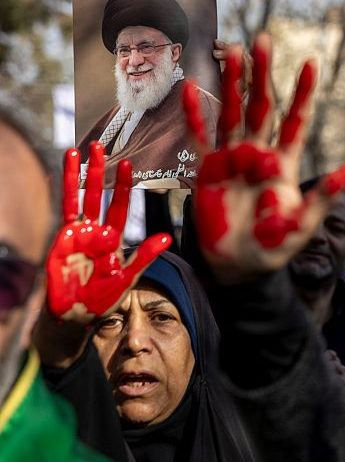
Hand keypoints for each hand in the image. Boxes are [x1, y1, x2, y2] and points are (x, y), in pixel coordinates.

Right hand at [46, 143, 169, 323]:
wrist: (78, 316)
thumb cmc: (103, 299)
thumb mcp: (128, 277)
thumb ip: (145, 256)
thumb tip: (167, 237)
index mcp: (113, 238)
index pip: (119, 205)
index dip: (122, 186)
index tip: (128, 164)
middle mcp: (94, 231)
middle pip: (96, 194)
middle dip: (97, 170)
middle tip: (98, 144)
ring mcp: (76, 234)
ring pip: (76, 198)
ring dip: (76, 175)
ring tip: (74, 151)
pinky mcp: (61, 241)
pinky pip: (63, 215)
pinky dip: (64, 196)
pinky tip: (63, 176)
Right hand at [183, 34, 344, 283]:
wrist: (239, 266)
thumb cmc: (275, 246)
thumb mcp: (304, 223)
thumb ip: (325, 195)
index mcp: (285, 162)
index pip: (296, 120)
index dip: (303, 92)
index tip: (312, 62)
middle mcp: (259, 153)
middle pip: (262, 105)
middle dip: (262, 73)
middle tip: (263, 39)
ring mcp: (232, 158)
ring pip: (232, 112)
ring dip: (231, 82)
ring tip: (231, 50)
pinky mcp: (207, 170)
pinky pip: (201, 137)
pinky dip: (195, 114)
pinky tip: (191, 88)